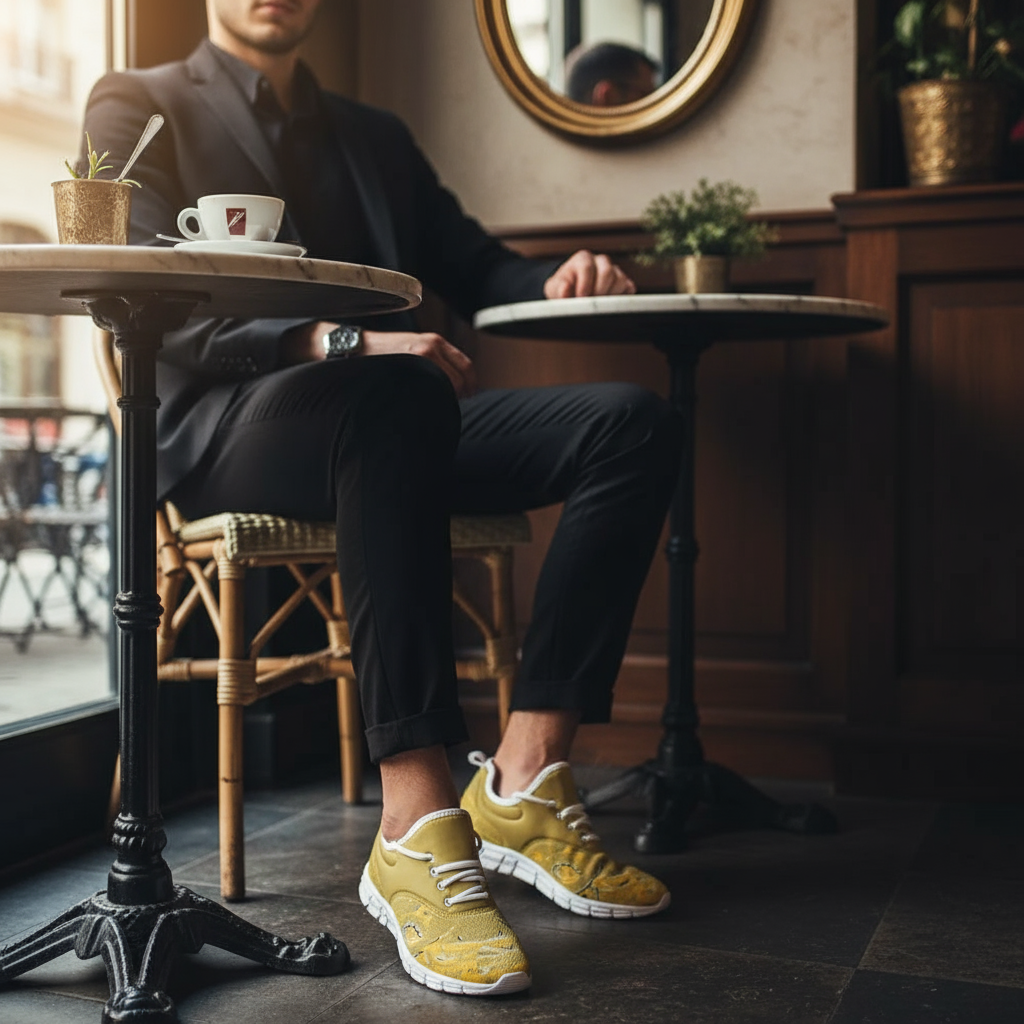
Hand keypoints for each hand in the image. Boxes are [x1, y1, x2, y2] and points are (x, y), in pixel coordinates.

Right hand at [362, 330, 476, 397]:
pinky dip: (433, 399)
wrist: (357, 349)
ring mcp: (420, 360)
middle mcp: (431, 348)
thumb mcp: (414, 346)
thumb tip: (455, 383)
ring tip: (437, 402)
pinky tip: (424, 402)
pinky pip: (431, 391)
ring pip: (448, 387)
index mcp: (435, 342)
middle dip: (459, 394)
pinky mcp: (409, 371)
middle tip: (451, 402)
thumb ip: (435, 359)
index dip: (471, 383)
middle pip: (460, 380)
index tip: (470, 393)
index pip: (466, 365)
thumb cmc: (384, 353)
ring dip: (446, 398)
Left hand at [543, 249, 635, 298]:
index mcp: (583, 259)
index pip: (587, 266)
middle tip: (591, 304)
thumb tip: (564, 290)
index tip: (581, 297)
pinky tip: (610, 306)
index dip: (585, 283)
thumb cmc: (562, 291)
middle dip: (599, 290)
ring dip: (610, 295)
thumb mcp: (554, 289)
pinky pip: (629, 287)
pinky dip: (622, 297)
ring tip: (598, 306)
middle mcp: (600, 262)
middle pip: (607, 271)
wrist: (570, 296)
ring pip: (620, 279)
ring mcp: (614, 271)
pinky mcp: (623, 283)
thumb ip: (559, 288)